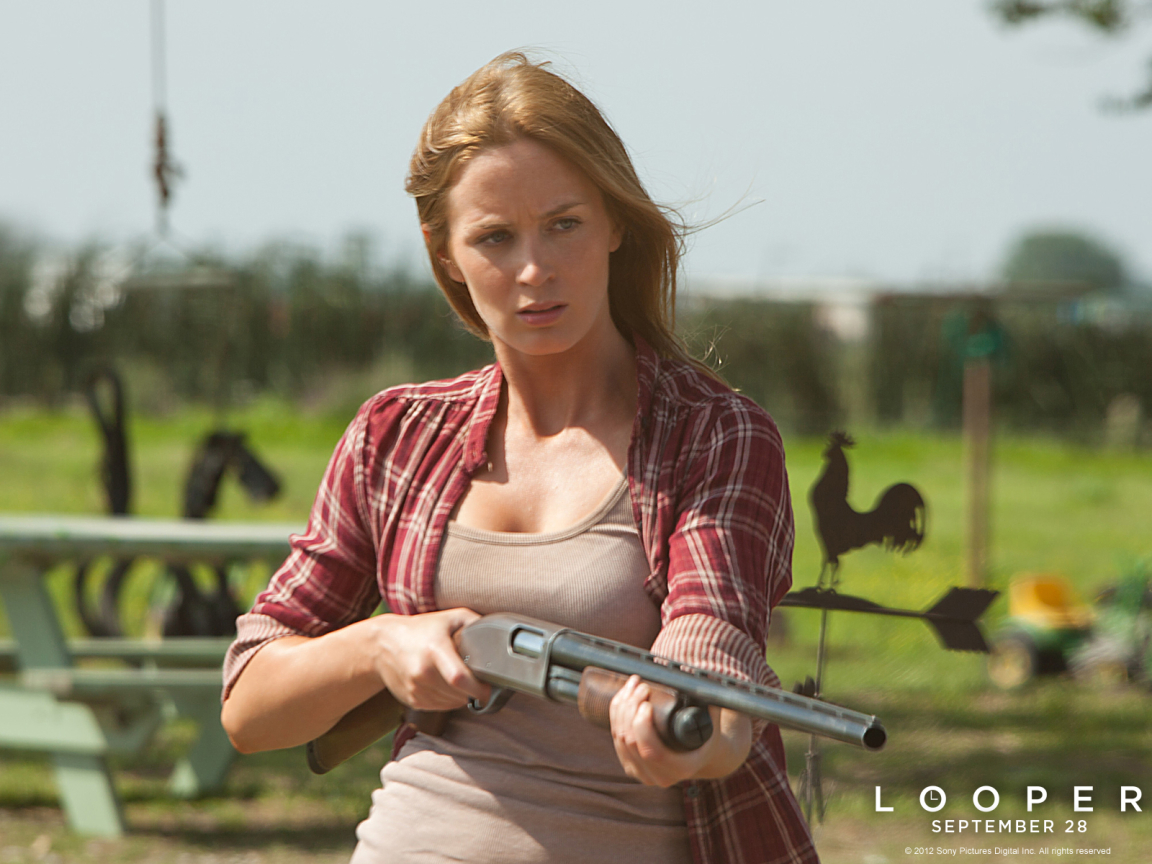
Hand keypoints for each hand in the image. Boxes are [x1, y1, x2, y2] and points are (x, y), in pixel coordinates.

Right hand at [368, 608, 490, 710]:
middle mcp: (422, 672)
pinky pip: (439, 707)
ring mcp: (415, 688)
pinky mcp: (411, 699)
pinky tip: (445, 685)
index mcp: (434, 650)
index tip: (488, 689)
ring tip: (461, 680)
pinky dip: (448, 700)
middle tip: (479, 682)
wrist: (382, 643)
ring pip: (450, 704)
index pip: (459, 679)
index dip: (478, 689)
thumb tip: (500, 635)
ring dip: (461, 697)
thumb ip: (475, 624)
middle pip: (458, 694)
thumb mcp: (450, 617)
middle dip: (473, 692)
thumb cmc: (422, 628)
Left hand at [609, 675, 751, 786]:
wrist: (701, 755)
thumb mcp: (712, 722)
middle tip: (642, 686)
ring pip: (619, 738)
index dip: (643, 726)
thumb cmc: (708, 735)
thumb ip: (710, 704)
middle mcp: (658, 776)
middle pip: (630, 742)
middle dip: (631, 708)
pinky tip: (624, 695)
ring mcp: (641, 772)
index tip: (647, 702)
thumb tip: (705, 681)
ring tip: (633, 685)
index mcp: (680, 768)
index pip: (651, 751)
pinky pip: (615, 738)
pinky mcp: (629, 763)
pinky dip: (616, 713)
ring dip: (622, 707)